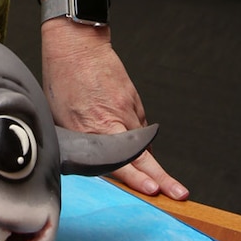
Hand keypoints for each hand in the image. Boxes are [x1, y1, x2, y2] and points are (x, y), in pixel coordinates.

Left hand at [41, 18, 188, 200]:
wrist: (77, 45)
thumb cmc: (62, 77)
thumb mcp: (60, 115)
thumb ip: (77, 140)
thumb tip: (84, 160)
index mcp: (90, 126)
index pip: (116, 158)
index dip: (134, 177)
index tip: (151, 190)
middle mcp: (113, 119)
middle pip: (141, 155)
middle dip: (161, 178)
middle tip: (179, 195)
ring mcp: (127, 109)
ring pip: (143, 144)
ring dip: (155, 167)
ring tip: (174, 189)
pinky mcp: (134, 101)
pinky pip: (140, 128)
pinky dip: (142, 143)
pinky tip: (145, 157)